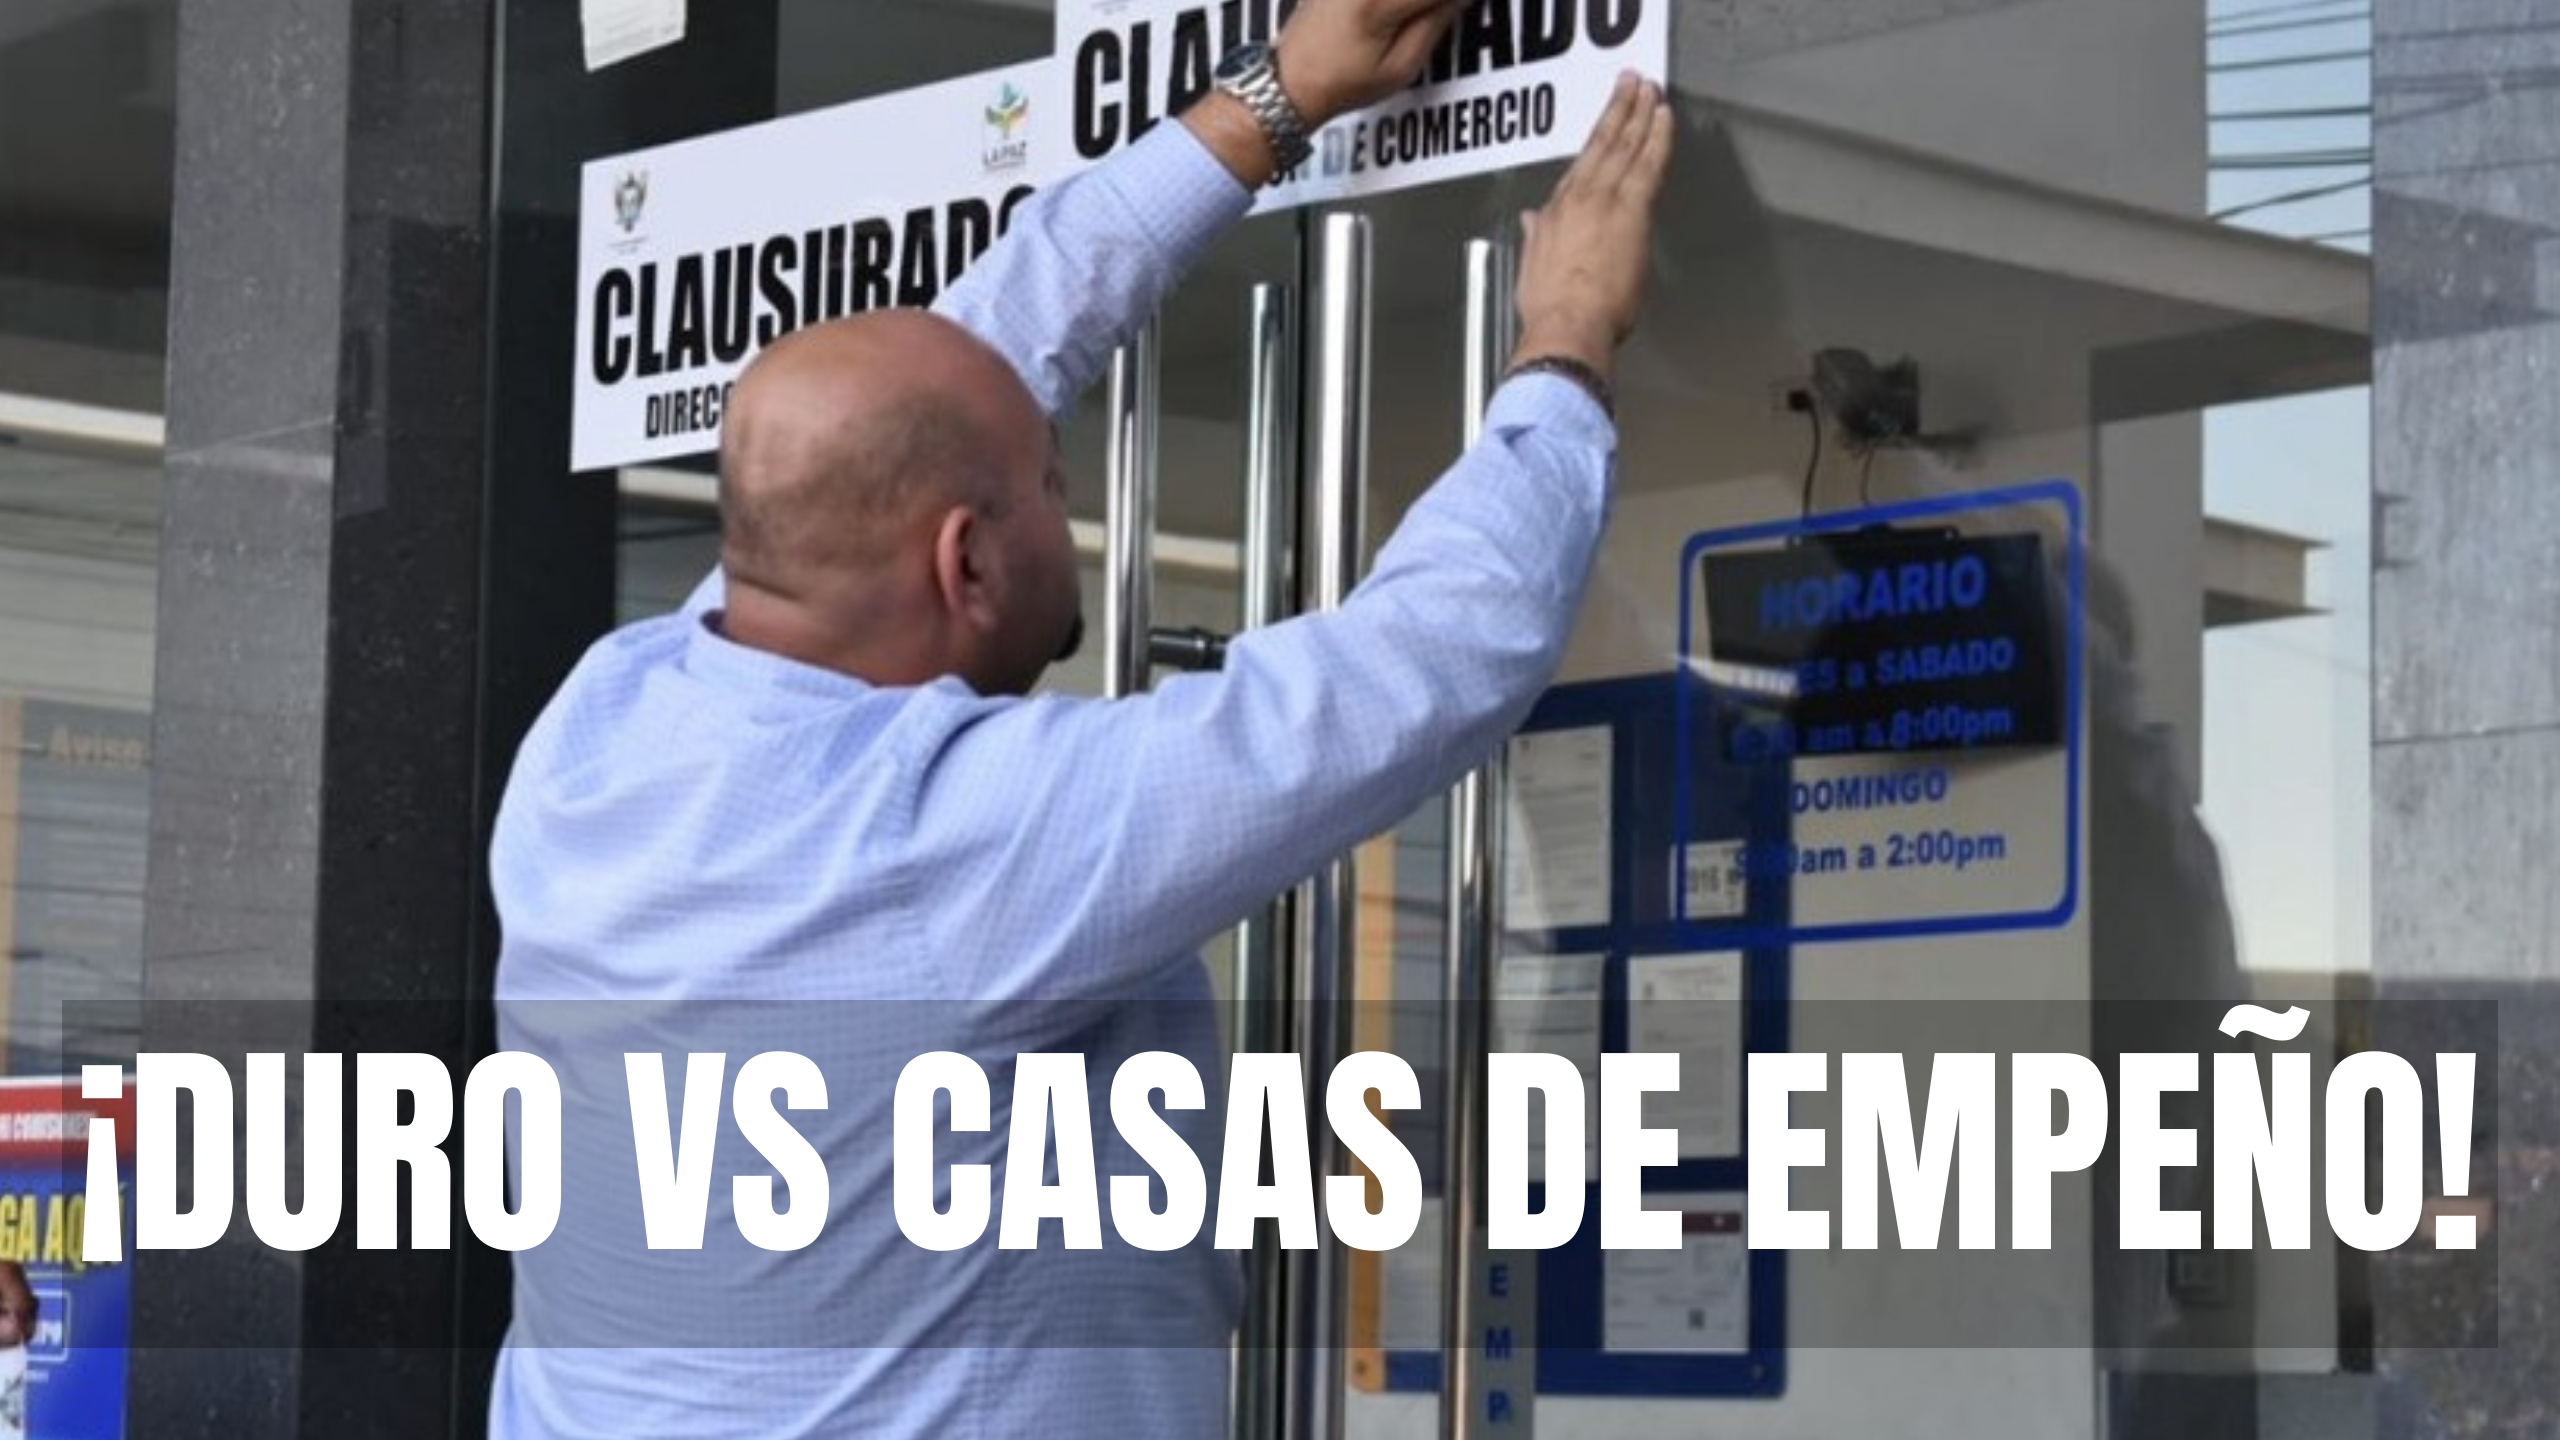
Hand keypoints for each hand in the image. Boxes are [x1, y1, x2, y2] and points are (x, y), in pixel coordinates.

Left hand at [1274, 0, 1468, 126]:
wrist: (1290, 82)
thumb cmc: (1339, 84)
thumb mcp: (1399, 69)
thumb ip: (1434, 26)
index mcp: (1378, 4)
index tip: (1470, 5)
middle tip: (1450, 10)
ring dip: (1419, 2)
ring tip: (1428, 13)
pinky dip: (1400, 2)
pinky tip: (1404, 13)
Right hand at [1511, 74, 1674, 383]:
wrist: (1565, 327)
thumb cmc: (1551, 310)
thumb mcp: (1533, 268)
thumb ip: (1537, 238)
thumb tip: (1531, 222)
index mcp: (1556, 213)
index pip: (1583, 165)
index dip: (1598, 136)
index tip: (1609, 118)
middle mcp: (1579, 198)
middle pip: (1604, 143)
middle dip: (1620, 109)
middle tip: (1633, 83)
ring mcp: (1606, 200)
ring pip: (1626, 145)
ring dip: (1640, 113)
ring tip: (1651, 91)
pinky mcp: (1631, 210)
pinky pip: (1648, 163)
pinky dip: (1658, 136)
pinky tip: (1665, 118)